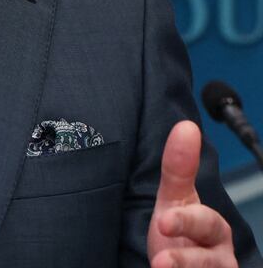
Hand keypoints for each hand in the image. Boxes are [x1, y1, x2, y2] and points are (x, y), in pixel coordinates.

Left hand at [147, 120, 236, 267]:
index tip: (163, 221)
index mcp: (213, 229)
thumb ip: (178, 167)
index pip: (204, 222)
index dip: (184, 221)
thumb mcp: (173, 199)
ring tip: (158, 267)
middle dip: (184, 257)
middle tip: (159, 260)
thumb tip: (187, 126)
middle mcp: (219, 256)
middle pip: (208, 259)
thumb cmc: (177, 232)